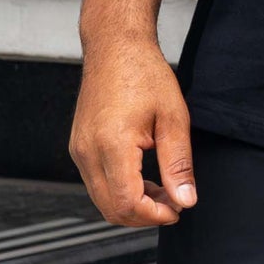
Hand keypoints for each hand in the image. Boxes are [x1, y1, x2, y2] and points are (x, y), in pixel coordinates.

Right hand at [70, 36, 196, 227]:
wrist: (114, 47)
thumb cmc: (143, 73)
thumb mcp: (173, 118)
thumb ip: (178, 164)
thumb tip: (185, 200)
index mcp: (112, 144)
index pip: (128, 203)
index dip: (155, 216)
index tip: (178, 209)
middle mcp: (87, 151)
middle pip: (111, 210)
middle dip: (144, 216)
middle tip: (174, 203)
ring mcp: (78, 150)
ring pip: (102, 201)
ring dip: (133, 205)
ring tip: (162, 190)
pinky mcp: (78, 147)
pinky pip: (96, 184)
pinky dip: (120, 191)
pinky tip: (144, 180)